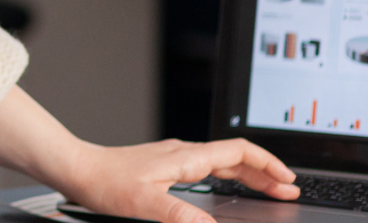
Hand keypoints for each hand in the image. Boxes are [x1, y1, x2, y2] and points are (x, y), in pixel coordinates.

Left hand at [51, 137, 298, 222]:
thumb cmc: (106, 183)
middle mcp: (183, 153)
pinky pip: (207, 166)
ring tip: (269, 190)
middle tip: (288, 191)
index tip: (288, 180)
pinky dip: (228, 176)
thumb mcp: (146, 204)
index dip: (267, 165)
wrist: (78, 169)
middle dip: (265, 173)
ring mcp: (174, 158)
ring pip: (222, 161)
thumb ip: (181, 216)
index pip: (238, 152)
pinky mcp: (165, 166)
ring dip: (249, 174)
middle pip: (236, 157)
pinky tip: (228, 187)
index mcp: (186, 158)